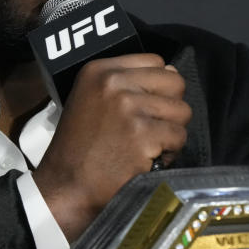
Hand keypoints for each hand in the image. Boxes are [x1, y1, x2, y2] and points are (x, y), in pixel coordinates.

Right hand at [34, 54, 190, 240]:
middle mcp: (113, 83)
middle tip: (149, 129)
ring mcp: (129, 108)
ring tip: (146, 146)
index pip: (155, 61)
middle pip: (175, 83)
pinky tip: (146, 160)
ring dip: (171, 133)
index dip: (158, 87)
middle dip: (170, 109)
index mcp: (99, 70)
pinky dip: (169, 153)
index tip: (144, 107)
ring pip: (182, 112)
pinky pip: (179, 137)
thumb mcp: (91, 100)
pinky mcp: (142, 135)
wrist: (66, 187)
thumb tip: (173, 73)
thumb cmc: (79, 148)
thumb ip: (128, 84)